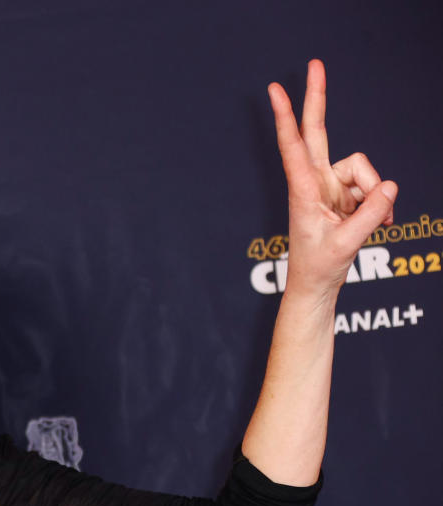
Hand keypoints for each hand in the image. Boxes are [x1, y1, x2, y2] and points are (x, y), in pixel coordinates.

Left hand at [268, 59, 397, 298]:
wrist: (317, 285)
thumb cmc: (319, 266)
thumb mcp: (347, 243)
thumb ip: (370, 214)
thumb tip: (388, 185)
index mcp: (303, 191)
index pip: (294, 147)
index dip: (287, 117)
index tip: (275, 90)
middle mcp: (314, 182)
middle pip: (318, 132)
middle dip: (318, 98)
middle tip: (314, 62)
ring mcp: (330, 186)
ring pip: (364, 170)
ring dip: (373, 195)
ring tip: (370, 222)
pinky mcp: (344, 194)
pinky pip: (372, 186)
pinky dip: (379, 204)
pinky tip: (377, 222)